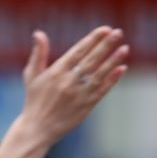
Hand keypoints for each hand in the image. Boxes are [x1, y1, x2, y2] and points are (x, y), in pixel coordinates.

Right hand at [0, 26, 128, 157]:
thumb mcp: (31, 76)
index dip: (93, 39)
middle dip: (106, 45)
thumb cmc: (34, 100)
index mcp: (56, 72)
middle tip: (118, 32)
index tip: (105, 29)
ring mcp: (79, 94)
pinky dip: (112, 79)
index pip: (78, 51)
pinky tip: (122, 68)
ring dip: (113, 60)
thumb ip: (38, 54)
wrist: (37, 129)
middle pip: (91, 59)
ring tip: (125, 48)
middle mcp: (69, 81)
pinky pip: (102, 90)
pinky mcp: (86, 105)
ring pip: (100, 73)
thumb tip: (38, 33)